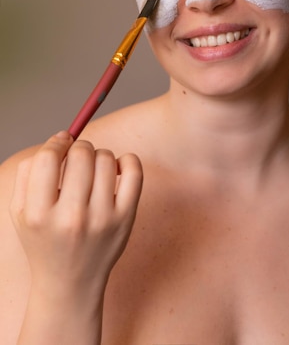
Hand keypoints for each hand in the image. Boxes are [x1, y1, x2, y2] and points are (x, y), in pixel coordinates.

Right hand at [9, 131, 142, 301]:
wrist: (70, 284)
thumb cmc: (45, 240)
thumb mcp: (22, 211)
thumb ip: (29, 172)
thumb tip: (61, 137)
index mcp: (39, 214)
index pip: (49, 159)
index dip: (57, 142)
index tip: (62, 143)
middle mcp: (71, 218)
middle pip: (81, 154)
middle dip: (79, 148)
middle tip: (78, 158)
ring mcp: (102, 219)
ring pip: (106, 159)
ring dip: (99, 156)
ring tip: (93, 172)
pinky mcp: (125, 219)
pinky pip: (134, 171)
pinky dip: (127, 160)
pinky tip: (117, 169)